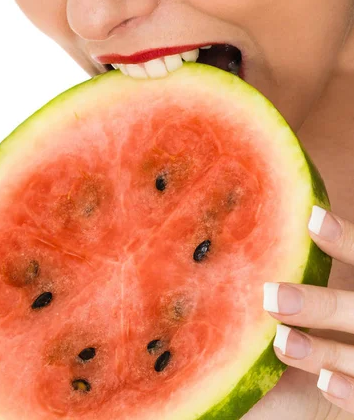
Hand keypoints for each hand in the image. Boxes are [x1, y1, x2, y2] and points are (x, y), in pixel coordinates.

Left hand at [263, 206, 353, 413]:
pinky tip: (326, 383)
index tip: (312, 219)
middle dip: (319, 304)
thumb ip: (309, 266)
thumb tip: (264, 227)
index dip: (344, 239)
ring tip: (281, 343)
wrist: (346, 378)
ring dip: (321, 350)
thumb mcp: (324, 299)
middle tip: (271, 297)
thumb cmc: (326, 325)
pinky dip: (350, 390)